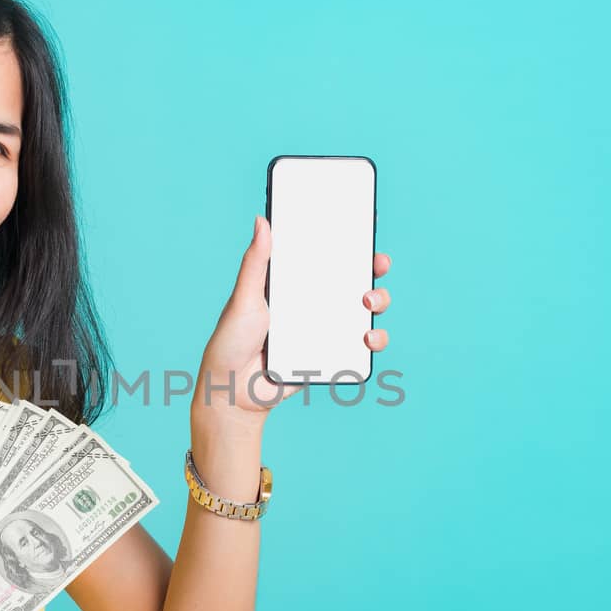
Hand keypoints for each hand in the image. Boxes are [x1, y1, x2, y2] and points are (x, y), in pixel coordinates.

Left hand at [197, 215, 393, 417]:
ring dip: (379, 303)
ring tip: (368, 305)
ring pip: (363, 314)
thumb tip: (261, 219)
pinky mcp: (329, 357)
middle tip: (375, 267)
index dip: (350, 248)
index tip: (366, 235)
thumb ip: (255, 261)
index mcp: (293, 287)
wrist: (232, 391)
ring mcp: (323, 332)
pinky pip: (359, 348)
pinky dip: (374, 340)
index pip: (327, 261)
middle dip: (373, 273)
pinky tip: (367, 338)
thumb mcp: (244, 297)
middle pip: (353, 284)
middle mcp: (312, 306)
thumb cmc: (231, 341)